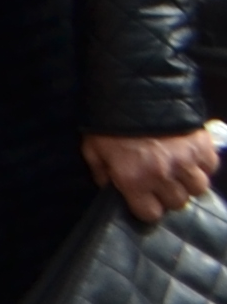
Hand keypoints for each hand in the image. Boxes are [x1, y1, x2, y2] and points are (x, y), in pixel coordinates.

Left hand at [85, 125, 221, 224]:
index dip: (146, 207)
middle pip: (177, 202)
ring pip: (198, 188)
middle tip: (159, 180)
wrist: (134, 88)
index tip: (143, 198)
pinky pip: (210, 167)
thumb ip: (102, 172)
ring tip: (176, 168)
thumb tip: (110, 189)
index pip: (150, 214)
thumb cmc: (109, 120)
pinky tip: (188, 155)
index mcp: (134, 179)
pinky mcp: (203, 146)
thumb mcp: (93, 148)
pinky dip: (202, 164)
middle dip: (167, 194)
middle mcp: (163, 175)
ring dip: (187, 181)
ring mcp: (186, 161)